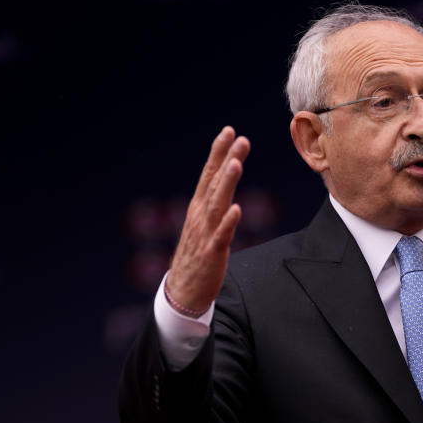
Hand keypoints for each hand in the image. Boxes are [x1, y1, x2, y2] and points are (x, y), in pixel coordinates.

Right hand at [166, 127, 250, 312]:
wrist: (183, 292)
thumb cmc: (197, 256)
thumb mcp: (204, 225)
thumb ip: (213, 203)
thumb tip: (224, 181)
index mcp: (199, 208)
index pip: (209, 174)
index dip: (219, 152)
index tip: (230, 131)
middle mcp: (200, 216)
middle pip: (214, 183)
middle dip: (226, 159)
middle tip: (239, 138)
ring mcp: (205, 234)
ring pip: (217, 204)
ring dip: (227, 183)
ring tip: (237, 164)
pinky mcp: (211, 253)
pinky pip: (221, 236)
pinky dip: (228, 222)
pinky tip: (237, 208)